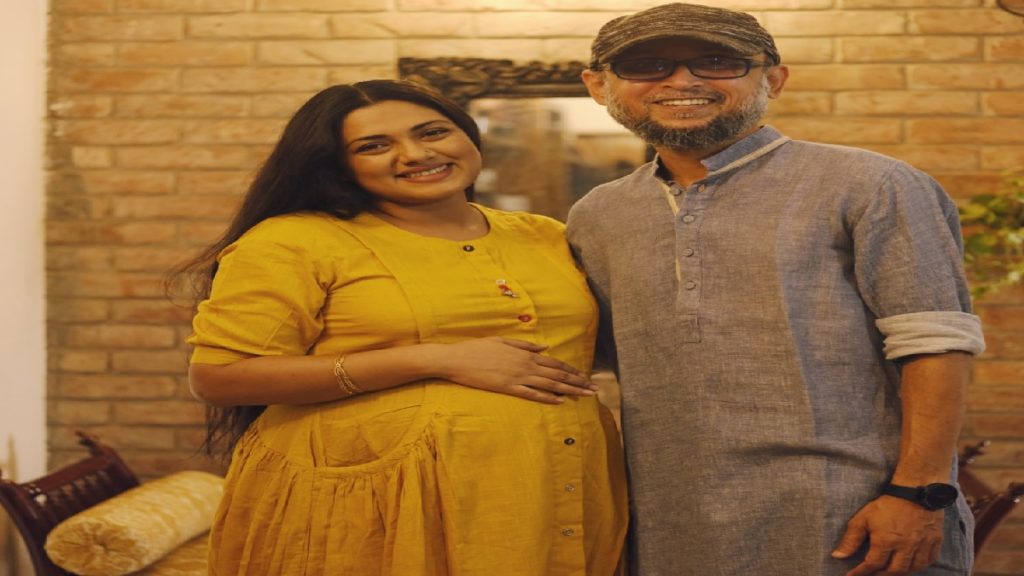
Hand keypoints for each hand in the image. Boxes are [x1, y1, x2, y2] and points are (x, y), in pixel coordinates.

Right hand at [437, 337, 597, 403]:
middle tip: (595, 389)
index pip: (555, 363)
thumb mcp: (503, 340)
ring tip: (585, 396)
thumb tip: (545, 348)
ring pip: (550, 384)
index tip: (586, 376)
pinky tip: (560, 401)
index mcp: (525, 353)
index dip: (572, 370)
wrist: (456, 358)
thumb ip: (525, 345)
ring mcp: (517, 377)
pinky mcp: (507, 388)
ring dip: (569, 391)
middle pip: (558, 375)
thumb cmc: (477, 348)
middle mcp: (525, 365)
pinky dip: (547, 397)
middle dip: (578, 382)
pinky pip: (531, 394)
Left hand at [832, 496, 944, 575]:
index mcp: (886, 540)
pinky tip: (912, 564)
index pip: (873, 564)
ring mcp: (922, 545)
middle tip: (872, 574)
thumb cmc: (887, 504)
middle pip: (894, 571)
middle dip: (881, 575)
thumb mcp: (863, 518)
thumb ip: (851, 539)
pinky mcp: (935, 541)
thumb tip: (838, 556)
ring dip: (901, 573)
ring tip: (890, 571)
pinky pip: (930, 561)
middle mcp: (906, 546)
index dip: (861, 572)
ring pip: (913, 569)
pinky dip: (920, 566)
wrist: (915, 490)